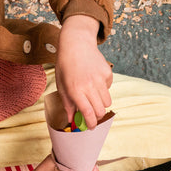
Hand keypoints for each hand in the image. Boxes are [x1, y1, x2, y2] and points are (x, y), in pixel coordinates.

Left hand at [55, 14, 111, 128]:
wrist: (76, 43)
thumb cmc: (66, 65)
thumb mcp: (61, 84)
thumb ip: (68, 103)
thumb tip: (72, 119)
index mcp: (75, 90)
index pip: (88, 113)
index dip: (90, 123)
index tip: (90, 127)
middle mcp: (89, 85)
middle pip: (101, 110)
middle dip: (97, 116)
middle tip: (92, 115)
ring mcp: (100, 79)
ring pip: (107, 101)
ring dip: (101, 103)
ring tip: (92, 95)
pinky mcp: (108, 73)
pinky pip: (108, 88)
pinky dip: (103, 89)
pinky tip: (94, 79)